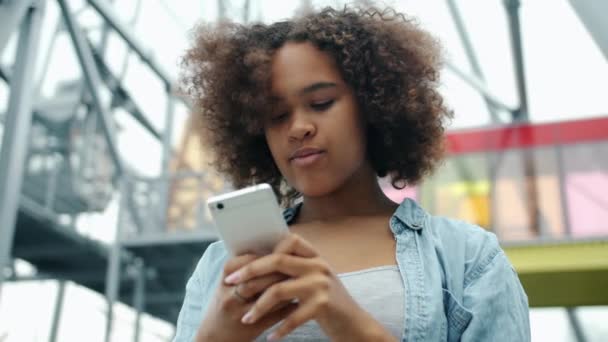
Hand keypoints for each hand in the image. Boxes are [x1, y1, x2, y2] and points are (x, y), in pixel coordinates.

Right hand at [196, 253, 296, 341]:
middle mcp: (229, 297)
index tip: (281, 252)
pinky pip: (276, 316)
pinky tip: (298, 300)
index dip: (266, 257)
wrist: (214, 336)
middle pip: (258, 279)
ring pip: (268, 297)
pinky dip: (289, 307)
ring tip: (298, 281)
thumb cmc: (226, 303)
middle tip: (295, 265)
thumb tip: (273, 248)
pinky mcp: (252, 329)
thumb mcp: (228, 283)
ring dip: (286, 288)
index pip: (247, 262)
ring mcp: (240, 314)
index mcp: (225, 280)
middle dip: (279, 272)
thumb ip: (245, 267)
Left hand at [224, 233, 388, 340]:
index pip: (287, 241)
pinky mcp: (323, 305)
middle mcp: (319, 265)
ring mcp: (321, 284)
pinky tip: (270, 337)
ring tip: (247, 319)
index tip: (244, 263)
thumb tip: (257, 265)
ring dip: (259, 306)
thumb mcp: (314, 280)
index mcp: (314, 256)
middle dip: (250, 272)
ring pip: (279, 290)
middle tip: (231, 283)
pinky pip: (292, 316)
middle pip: (277, 261)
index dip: (263, 251)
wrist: (355, 325)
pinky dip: (279, 329)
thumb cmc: (328, 304)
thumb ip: (294, 270)